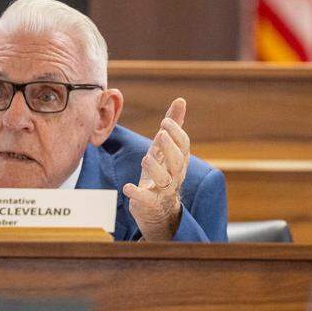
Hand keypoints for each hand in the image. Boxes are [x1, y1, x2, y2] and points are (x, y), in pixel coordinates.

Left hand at [123, 98, 190, 240]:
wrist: (158, 210)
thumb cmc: (162, 172)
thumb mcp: (165, 149)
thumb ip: (173, 126)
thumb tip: (181, 101)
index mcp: (179, 161)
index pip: (184, 146)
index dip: (176, 133)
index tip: (165, 121)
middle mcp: (175, 175)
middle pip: (178, 162)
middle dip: (170, 148)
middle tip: (160, 134)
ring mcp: (163, 191)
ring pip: (164, 180)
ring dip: (155, 168)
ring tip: (146, 158)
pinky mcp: (149, 204)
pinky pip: (146, 199)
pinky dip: (137, 193)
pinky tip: (127, 187)